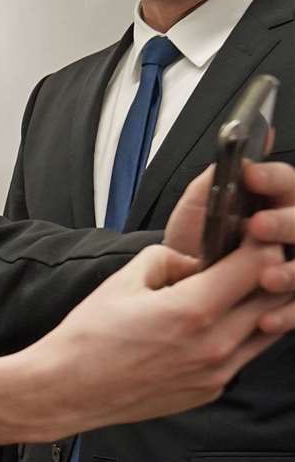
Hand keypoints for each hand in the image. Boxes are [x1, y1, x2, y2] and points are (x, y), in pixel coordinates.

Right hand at [0, 238, 289, 446]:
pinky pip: (244, 355)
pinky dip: (240, 334)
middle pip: (273, 297)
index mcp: (193, 310)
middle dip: (267, 272)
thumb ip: (166, 259)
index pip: (258, 265)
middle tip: (250, 258)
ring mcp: (217, 372)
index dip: (259, 243)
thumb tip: (192, 260)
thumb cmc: (88, 340)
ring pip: (269, 329)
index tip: (252, 235)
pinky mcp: (211, 389)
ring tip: (235, 290)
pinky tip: (213, 325)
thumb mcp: (121, 282)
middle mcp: (215, 345)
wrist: (67, 391)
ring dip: (260, 305)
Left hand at [166, 161, 294, 309]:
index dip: (272, 178)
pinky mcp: (290, 298)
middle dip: (286, 223)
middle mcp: (292, 231)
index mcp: (274, 201)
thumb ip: (216, 180)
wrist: (179, 284)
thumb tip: (238, 142)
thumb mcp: (199, 209)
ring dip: (293, 272)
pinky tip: (266, 319)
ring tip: (267, 278)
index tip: (250, 175)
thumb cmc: (196, 241)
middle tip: (258, 227)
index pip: (286, 182)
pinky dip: (287, 314)